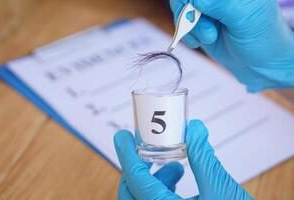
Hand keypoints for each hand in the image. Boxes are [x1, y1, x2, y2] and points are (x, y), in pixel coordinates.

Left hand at [114, 120, 252, 198]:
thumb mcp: (221, 190)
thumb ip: (204, 159)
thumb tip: (193, 129)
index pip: (137, 181)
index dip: (128, 155)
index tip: (123, 136)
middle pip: (132, 193)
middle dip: (138, 168)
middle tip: (145, 149)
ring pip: (143, 199)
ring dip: (154, 178)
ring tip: (176, 166)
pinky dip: (162, 189)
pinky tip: (179, 179)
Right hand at [170, 0, 293, 91]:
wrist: (259, 63)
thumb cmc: (261, 39)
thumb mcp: (244, 18)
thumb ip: (220, 4)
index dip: (193, 0)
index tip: (197, 13)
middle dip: (190, 14)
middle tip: (208, 32)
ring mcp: (208, 8)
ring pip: (182, 9)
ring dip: (191, 27)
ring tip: (210, 38)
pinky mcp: (200, 22)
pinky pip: (182, 23)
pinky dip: (187, 34)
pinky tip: (201, 42)